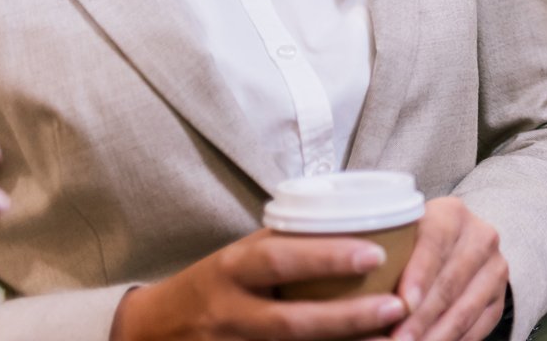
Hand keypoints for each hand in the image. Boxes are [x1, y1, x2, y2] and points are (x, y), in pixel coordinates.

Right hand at [110, 229, 406, 340]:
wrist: (150, 331)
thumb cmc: (216, 282)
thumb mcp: (242, 255)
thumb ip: (290, 243)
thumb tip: (361, 217)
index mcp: (232, 269)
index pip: (280, 259)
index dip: (328, 258)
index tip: (377, 253)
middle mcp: (228, 313)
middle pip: (290, 321)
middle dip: (346, 317)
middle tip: (397, 306)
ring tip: (390, 340)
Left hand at [390, 198, 506, 340]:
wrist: (454, 247)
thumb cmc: (410, 244)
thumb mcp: (399, 235)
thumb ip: (382, 252)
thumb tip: (347, 287)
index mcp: (451, 214)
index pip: (435, 242)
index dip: (418, 275)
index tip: (401, 303)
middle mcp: (480, 236)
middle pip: (449, 282)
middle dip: (420, 317)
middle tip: (397, 340)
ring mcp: (495, 267)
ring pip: (464, 308)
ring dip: (435, 334)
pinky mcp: (500, 295)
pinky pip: (478, 325)